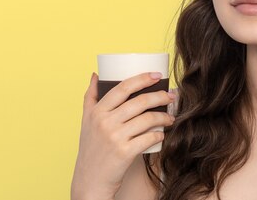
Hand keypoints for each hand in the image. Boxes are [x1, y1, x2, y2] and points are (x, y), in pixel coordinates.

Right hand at [71, 72, 175, 199]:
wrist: (90, 180)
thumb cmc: (91, 149)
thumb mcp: (85, 121)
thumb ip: (90, 97)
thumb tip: (96, 75)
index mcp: (97, 111)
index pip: (123, 88)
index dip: (142, 78)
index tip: (157, 75)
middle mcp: (105, 122)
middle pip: (139, 102)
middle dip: (160, 96)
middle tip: (171, 96)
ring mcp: (115, 137)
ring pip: (147, 119)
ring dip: (164, 117)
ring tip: (170, 118)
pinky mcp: (125, 152)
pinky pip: (149, 138)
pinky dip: (159, 135)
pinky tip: (163, 134)